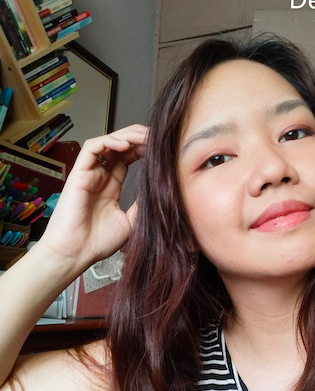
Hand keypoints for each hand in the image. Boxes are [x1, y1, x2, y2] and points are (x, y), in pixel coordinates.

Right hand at [39, 125, 147, 271]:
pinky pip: (92, 148)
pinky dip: (109, 141)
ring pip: (107, 142)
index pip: (128, 158)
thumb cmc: (97, 242)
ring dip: (127, 136)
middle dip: (139, 138)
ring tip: (145, 137)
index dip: (143, 150)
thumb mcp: (131, 221)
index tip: (162, 149)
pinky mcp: (79, 173)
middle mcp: (100, 177)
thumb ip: (142, 203)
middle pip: (119, 147)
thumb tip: (160, 189)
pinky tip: (126, 145)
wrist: (76, 254)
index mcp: (111, 187)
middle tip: (157, 138)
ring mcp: (89, 174)